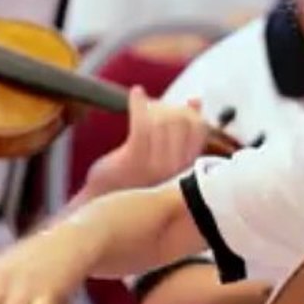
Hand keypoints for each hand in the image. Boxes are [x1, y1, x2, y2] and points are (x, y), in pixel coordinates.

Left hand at [82, 86, 209, 196]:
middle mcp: (176, 169)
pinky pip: (143, 123)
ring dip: (153, 106)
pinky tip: (136, 94)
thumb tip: (197, 99)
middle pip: (183, 120)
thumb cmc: (133, 182)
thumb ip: (183, 132)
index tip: (174, 109)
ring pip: (164, 120)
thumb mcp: (164, 158)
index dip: (190, 111)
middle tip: (155, 108)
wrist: (103, 209)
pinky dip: (139, 103)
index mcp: (186, 170)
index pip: (200, 128)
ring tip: (144, 107)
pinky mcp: (134, 160)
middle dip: (169, 106)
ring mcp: (156, 166)